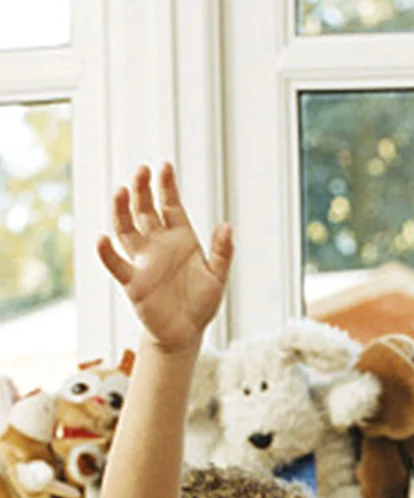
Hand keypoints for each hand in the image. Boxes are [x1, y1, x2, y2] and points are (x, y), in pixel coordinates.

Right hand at [96, 163, 232, 354]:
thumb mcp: (217, 276)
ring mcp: (143, 260)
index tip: (164, 166)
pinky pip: (117, 263)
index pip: (170, 205)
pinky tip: (102, 238)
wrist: (186, 332)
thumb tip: (226, 225)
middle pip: (145, 210)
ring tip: (121, 190)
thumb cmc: (201, 302)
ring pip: (127, 229)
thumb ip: (222, 252)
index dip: (167, 186)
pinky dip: (108, 252)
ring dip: (122, 210)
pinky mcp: (132, 280)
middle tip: (142, 170)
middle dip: (143, 190)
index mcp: (180, 238)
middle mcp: (158, 244)